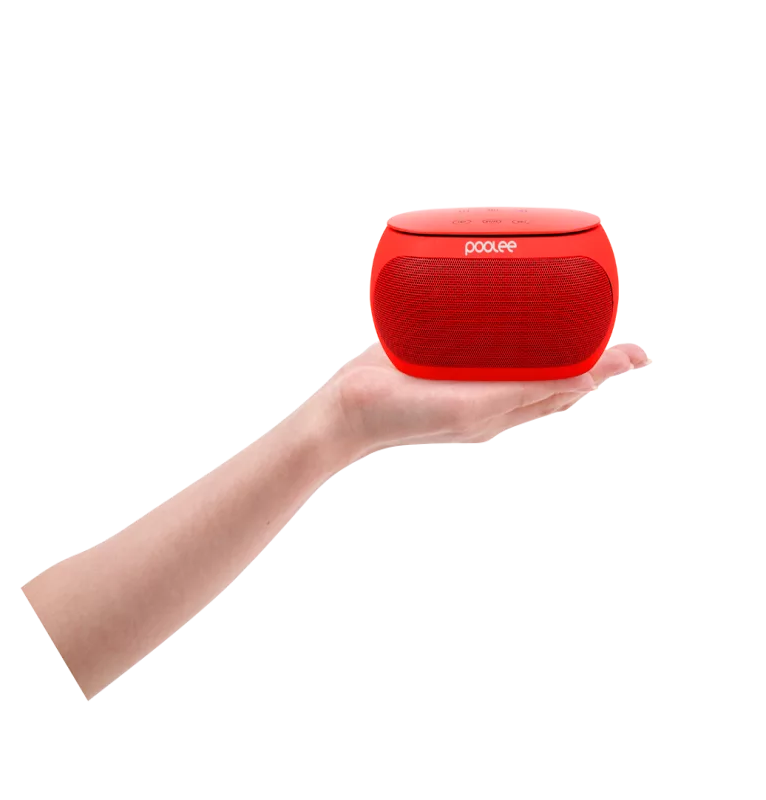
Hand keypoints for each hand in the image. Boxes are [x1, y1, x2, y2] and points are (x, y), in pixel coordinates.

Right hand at [328, 341, 647, 455]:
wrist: (350, 409)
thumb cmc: (404, 414)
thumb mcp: (470, 408)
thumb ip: (521, 394)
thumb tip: (582, 386)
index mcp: (500, 409)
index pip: (564, 387)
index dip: (602, 368)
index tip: (636, 353)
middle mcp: (490, 395)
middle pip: (552, 375)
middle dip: (590, 358)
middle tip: (624, 340)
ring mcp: (468, 380)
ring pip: (525, 364)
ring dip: (557, 349)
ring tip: (585, 335)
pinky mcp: (446, 361)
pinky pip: (489, 351)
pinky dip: (515, 341)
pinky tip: (516, 329)